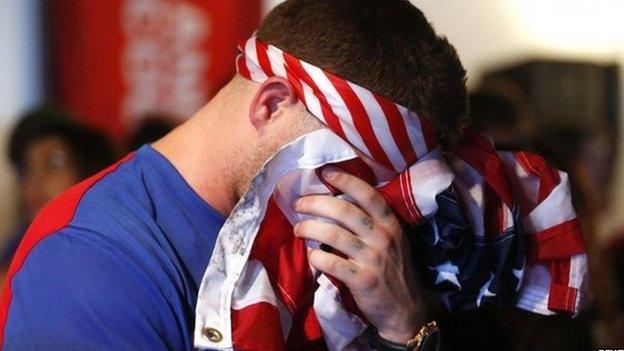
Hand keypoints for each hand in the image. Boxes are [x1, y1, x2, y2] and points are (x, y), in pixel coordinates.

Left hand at [293, 166, 426, 342]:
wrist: (407, 310)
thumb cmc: (394, 271)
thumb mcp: (393, 241)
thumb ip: (373, 223)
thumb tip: (337, 204)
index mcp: (391, 224)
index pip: (368, 194)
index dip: (345, 180)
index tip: (324, 173)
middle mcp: (383, 237)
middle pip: (344, 210)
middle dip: (316, 203)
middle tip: (299, 204)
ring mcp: (373, 259)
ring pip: (333, 234)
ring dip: (309, 228)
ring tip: (298, 229)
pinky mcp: (363, 280)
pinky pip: (332, 263)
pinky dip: (316, 257)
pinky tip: (310, 256)